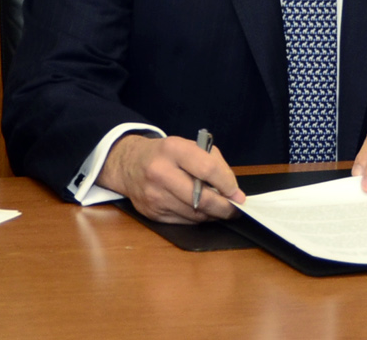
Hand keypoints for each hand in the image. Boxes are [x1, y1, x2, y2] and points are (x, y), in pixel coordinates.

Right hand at [97, 133, 242, 223]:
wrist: (129, 164)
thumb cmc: (165, 154)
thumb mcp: (188, 146)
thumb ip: (213, 163)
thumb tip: (233, 191)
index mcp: (173, 149)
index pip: (208, 169)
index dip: (227, 184)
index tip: (237, 193)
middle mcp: (160, 172)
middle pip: (202, 198)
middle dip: (224, 207)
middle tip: (234, 209)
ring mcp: (154, 195)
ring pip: (195, 214)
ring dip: (212, 214)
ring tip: (220, 209)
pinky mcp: (152, 213)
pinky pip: (184, 221)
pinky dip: (197, 218)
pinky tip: (201, 211)